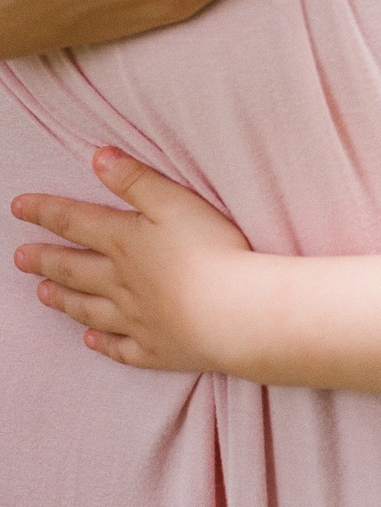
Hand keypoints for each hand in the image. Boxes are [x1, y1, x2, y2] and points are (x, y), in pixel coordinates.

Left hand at [14, 148, 258, 374]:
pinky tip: (91, 341)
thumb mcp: (175, 202)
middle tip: (19, 258)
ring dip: (64, 299)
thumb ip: (136, 180)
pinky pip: (121, 348)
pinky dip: (103, 344)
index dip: (46, 212)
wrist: (232, 312)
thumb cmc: (210, 251)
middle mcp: (121, 283)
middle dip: (45, 260)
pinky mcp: (157, 348)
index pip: (76, 222)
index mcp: (125, 242)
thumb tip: (99, 158)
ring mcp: (136, 319)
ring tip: (42, 294)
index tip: (18, 208)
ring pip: (90, 309)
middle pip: (75, 268)